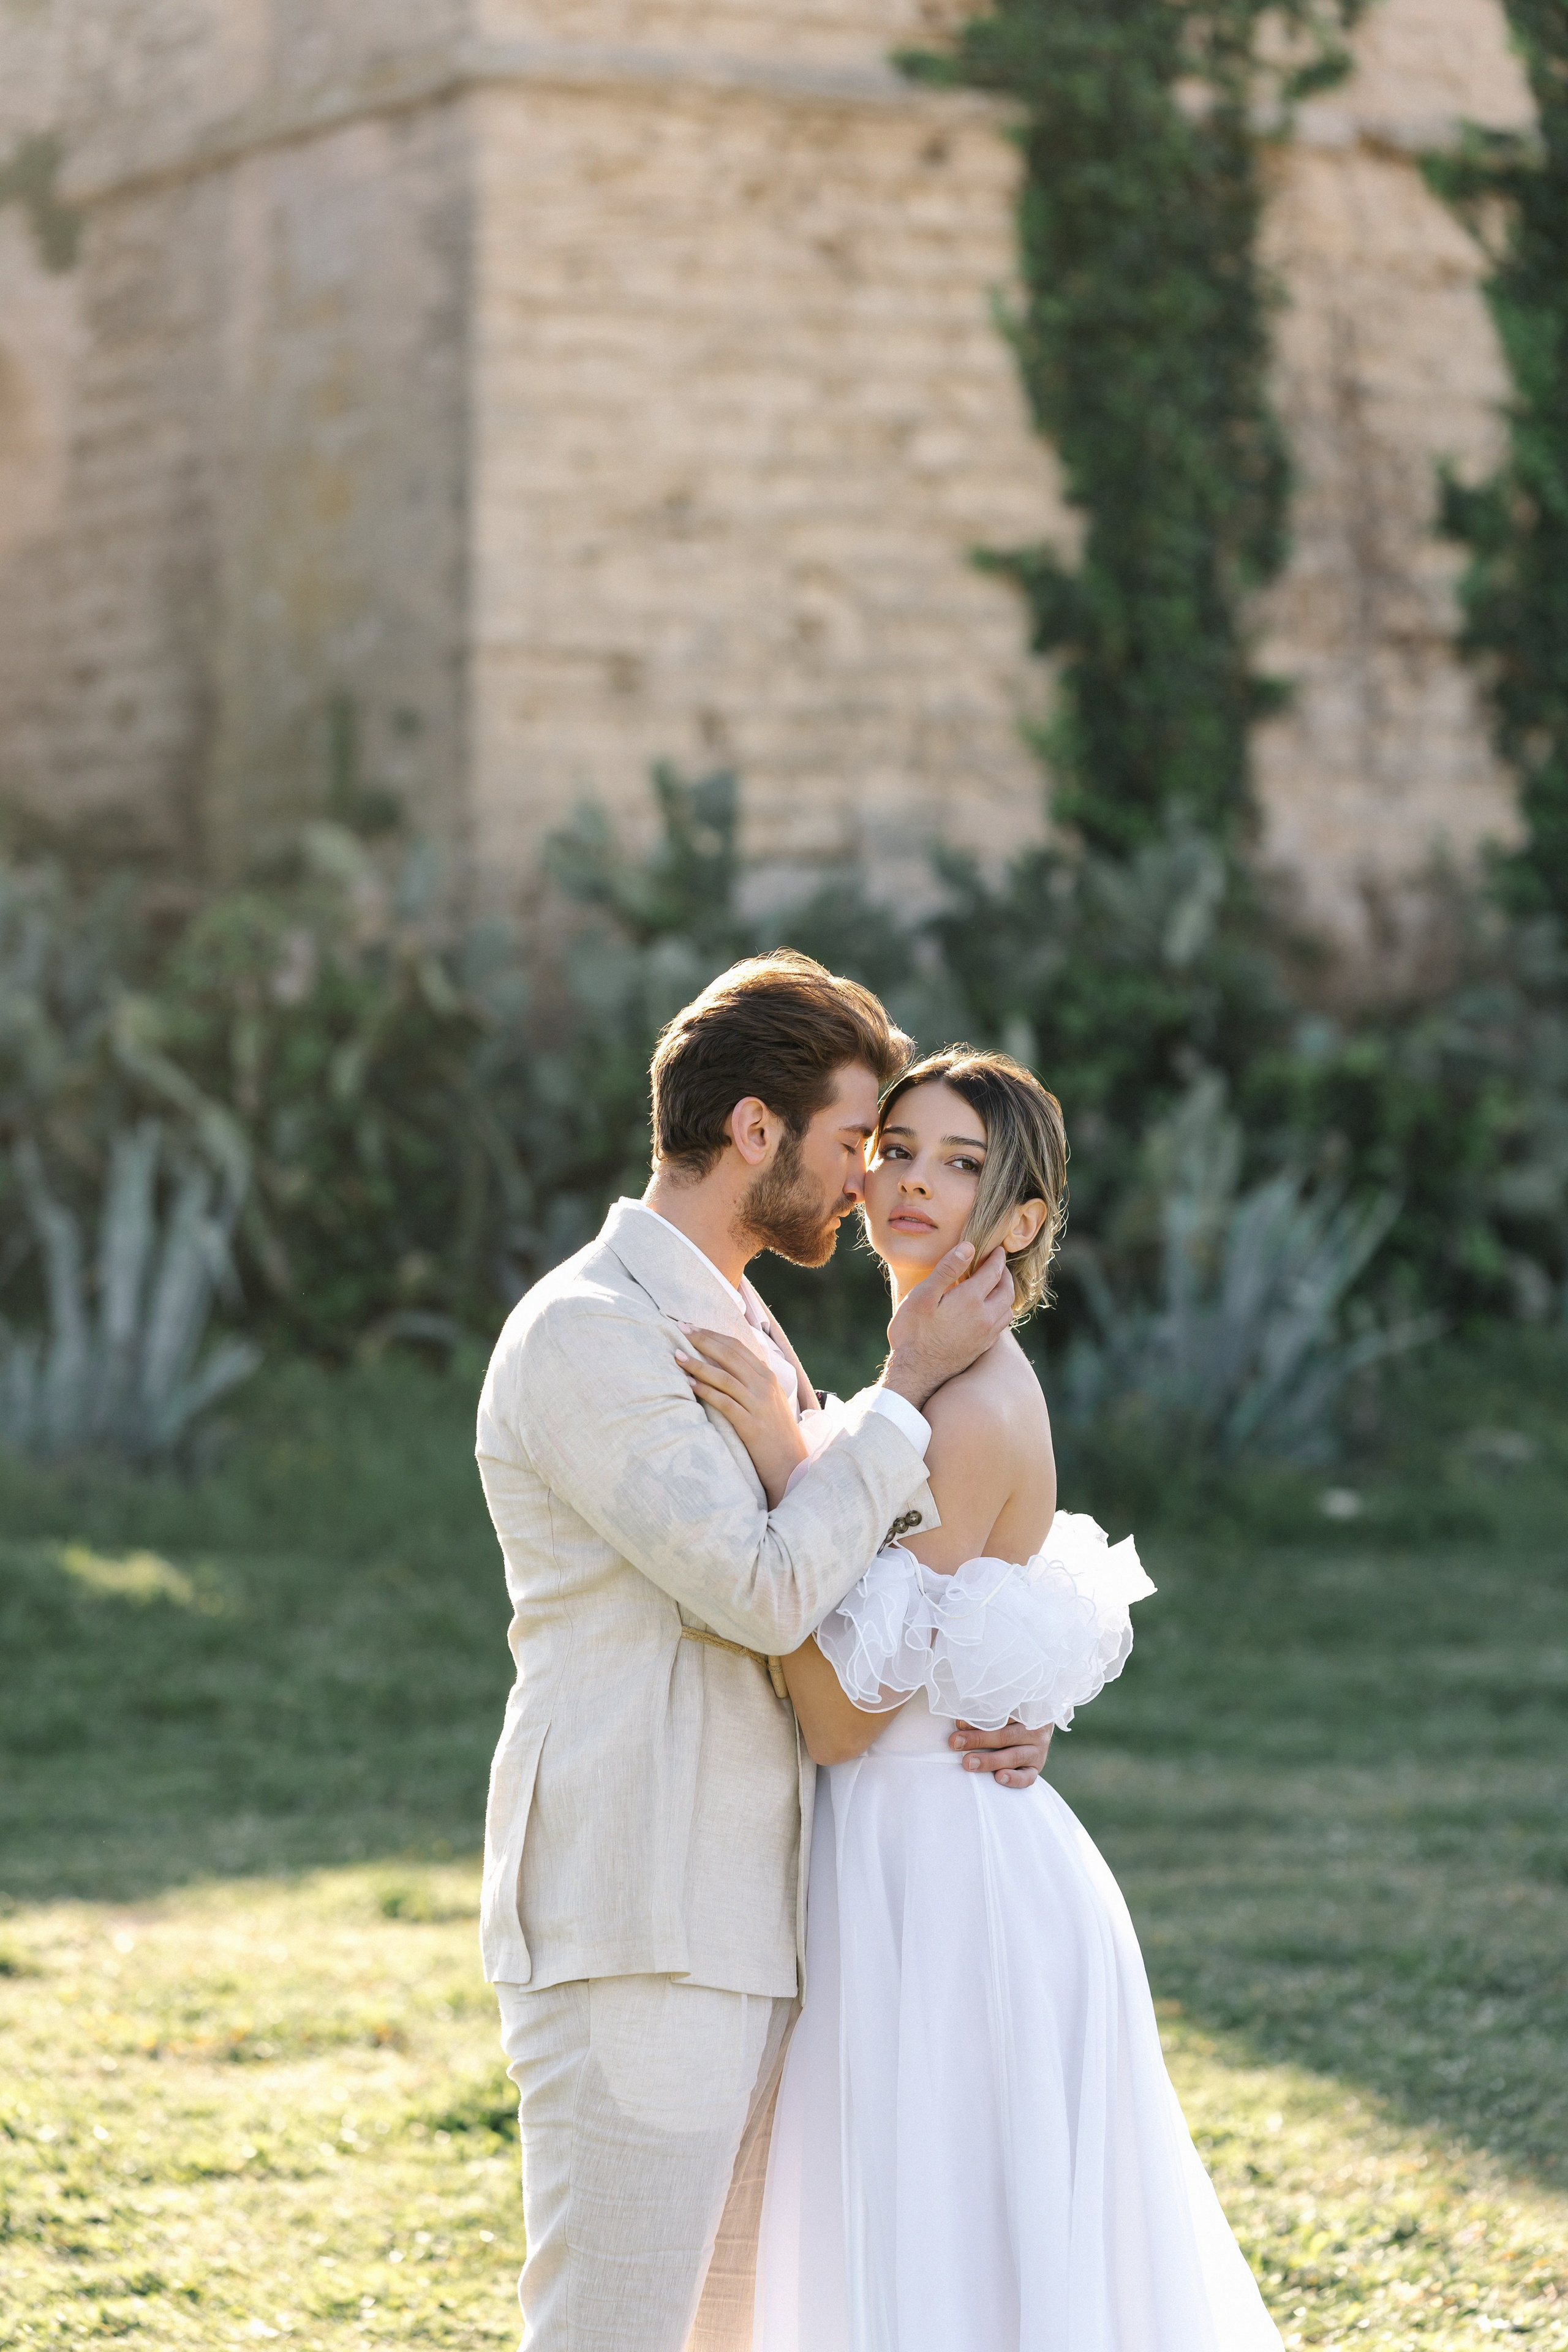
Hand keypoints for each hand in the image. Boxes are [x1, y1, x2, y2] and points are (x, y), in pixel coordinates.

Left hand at [675, 1328, 809, 1508]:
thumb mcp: (768, 1401)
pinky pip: (725, 1403)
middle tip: (679, 1330)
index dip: (712, 1334)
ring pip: (725, 1377)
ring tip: (677, 1356)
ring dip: (698, 1365)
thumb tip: (724, 1365)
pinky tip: (689, 1385)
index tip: (690, 1326)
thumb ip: (751, 1381)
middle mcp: (765, 1386)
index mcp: (768, 1376)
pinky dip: (706, 1392)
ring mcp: (759, 1405)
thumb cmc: (774, 1433)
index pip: (737, 1347)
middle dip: (702, 1340)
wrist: (791, 1466)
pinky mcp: (751, 1425)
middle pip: (729, 1355)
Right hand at [881, 1242, 1013, 1411]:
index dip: (997, 1258)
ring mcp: (986, 1335)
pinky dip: (1002, 1312)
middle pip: (1007, 1290)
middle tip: (1000, 1265)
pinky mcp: (982, 1348)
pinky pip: (1001, 1325)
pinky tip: (991, 1312)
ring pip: (1008, 1309)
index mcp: (971, 1299)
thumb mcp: (923, 1295)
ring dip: (1006, 1294)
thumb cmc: (913, 1332)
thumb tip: (968, 1247)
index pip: (993, 1272)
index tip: (998, 1250)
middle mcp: (985, 1317)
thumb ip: (947, 1270)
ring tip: (998, 1286)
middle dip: (1005, 1274)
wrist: (915, 1374)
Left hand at [951, 1717, 1051, 1788]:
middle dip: (978, 1739)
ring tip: (969, 1763)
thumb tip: (959, 1719)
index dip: (979, 1719)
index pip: (1002, 1715)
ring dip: (989, 1760)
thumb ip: (989, 1715)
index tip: (959, 1723)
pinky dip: (1014, 1779)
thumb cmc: (1012, 1720)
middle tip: (956, 1742)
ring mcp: (1037, 1751)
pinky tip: (999, 1777)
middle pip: (1005, 1735)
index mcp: (1025, 1712)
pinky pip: (1028, 1777)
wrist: (1037, 1732)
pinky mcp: (1036, 1768)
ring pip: (1014, 1756)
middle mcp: (1034, 1731)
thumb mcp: (1006, 1712)